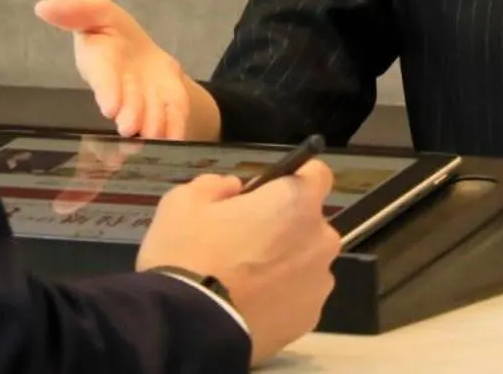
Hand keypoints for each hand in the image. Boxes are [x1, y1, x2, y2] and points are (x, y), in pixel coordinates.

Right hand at [34, 0, 217, 139]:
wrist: (140, 54)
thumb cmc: (112, 32)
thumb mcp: (95, 11)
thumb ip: (74, 11)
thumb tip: (42, 7)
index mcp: (100, 66)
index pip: (103, 80)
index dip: (107, 92)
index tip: (110, 107)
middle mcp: (122, 93)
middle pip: (127, 107)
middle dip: (131, 115)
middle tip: (132, 126)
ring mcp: (146, 105)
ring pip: (150, 119)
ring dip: (154, 126)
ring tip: (156, 131)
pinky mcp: (167, 109)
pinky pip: (173, 122)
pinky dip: (176, 129)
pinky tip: (178, 136)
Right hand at [138, 161, 341, 364]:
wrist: (187, 329)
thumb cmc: (189, 255)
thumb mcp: (183, 202)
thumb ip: (215, 186)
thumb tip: (232, 189)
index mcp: (295, 202)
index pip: (317, 174)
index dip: (289, 181)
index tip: (264, 194)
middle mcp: (320, 240)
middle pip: (309, 223)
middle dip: (283, 226)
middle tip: (243, 241)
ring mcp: (319, 284)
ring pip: (305, 262)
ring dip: (284, 264)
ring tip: (243, 281)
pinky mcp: (309, 320)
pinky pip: (299, 297)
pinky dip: (281, 298)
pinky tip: (248, 305)